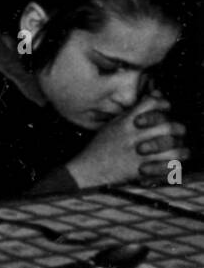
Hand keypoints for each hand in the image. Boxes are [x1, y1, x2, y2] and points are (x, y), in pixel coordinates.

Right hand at [67, 95, 188, 189]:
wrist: (88, 170)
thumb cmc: (100, 147)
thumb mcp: (114, 124)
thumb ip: (134, 111)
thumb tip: (154, 97)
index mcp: (126, 122)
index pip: (152, 104)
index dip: (163, 104)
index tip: (167, 108)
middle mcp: (133, 135)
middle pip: (167, 124)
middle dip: (176, 128)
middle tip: (177, 132)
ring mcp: (138, 152)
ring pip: (171, 146)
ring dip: (179, 148)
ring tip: (179, 150)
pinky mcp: (140, 169)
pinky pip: (166, 167)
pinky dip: (173, 166)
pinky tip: (171, 165)